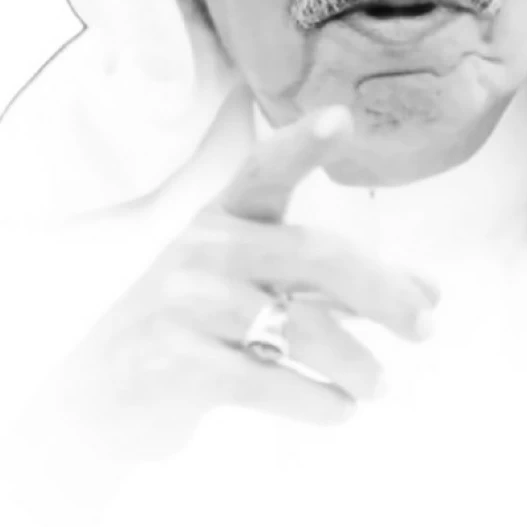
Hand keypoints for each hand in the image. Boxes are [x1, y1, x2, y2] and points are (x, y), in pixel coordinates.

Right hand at [36, 106, 438, 461]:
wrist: (98, 393)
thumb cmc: (194, 327)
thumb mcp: (255, 289)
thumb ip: (335, 285)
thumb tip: (427, 293)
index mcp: (222, 218)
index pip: (264, 171)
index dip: (302, 144)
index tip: (341, 117)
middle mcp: (204, 248)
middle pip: (311, 255)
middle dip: (380, 290)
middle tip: (425, 327)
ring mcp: (184, 302)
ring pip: (297, 327)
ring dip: (354, 362)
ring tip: (379, 387)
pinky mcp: (175, 360)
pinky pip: (266, 380)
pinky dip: (316, 401)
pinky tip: (338, 409)